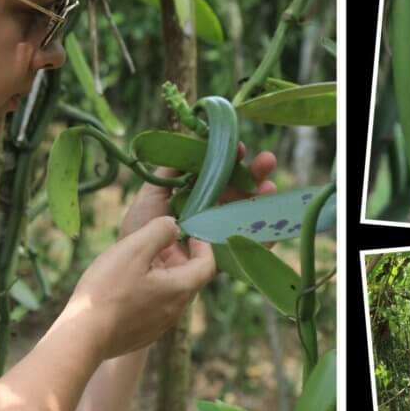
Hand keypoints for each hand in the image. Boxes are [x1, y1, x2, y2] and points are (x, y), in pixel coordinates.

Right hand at [57, 216, 215, 360]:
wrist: (83, 335)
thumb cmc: (108, 289)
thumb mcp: (135, 248)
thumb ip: (160, 230)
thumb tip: (174, 226)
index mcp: (180, 289)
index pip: (208, 265)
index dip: (203, 245)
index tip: (190, 232)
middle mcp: (176, 311)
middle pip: (190, 278)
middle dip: (180, 257)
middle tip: (161, 241)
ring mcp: (160, 326)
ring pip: (172, 293)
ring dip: (165, 273)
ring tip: (142, 259)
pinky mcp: (143, 334)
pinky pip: (157, 307)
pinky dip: (152, 290)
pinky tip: (128, 284)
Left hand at [119, 144, 277, 260]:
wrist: (134, 265)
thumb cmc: (141, 228)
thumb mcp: (152, 194)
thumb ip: (170, 172)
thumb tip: (190, 145)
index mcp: (194, 196)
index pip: (218, 174)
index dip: (230, 160)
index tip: (238, 148)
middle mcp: (209, 213)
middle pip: (238, 191)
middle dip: (254, 174)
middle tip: (267, 160)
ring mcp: (217, 234)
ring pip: (246, 214)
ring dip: (261, 200)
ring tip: (270, 187)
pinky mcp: (221, 258)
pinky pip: (247, 248)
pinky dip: (264, 239)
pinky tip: (275, 227)